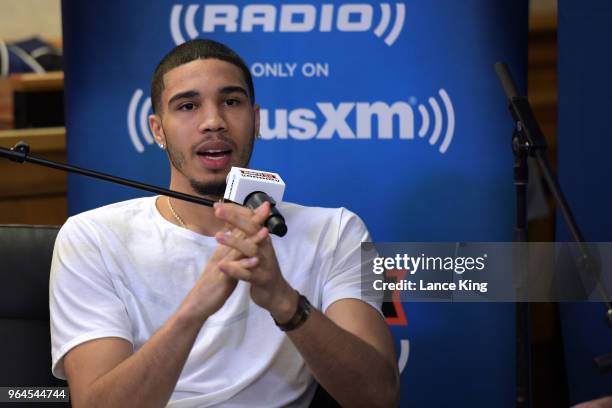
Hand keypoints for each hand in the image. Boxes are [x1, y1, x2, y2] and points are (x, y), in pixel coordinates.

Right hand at [180, 206, 269, 321]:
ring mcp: (222, 265)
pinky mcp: (222, 279)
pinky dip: (245, 265)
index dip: (250, 218)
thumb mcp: (222, 263)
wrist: (197, 304)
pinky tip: (255, 260)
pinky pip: (234, 271)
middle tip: (266, 208)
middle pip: (238, 233)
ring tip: (265, 231)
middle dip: (252, 221)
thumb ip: (230, 251)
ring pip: (237, 249)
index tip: (264, 206)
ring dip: (251, 240)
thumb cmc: (212, 284)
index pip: (238, 229)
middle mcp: (223, 253)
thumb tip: (236, 237)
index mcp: (224, 250)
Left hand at [214, 201, 298, 322]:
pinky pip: (247, 274)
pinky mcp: (261, 279)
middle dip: (236, 218)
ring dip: (235, 242)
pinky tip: (222, 265)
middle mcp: (265, 248)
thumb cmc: (263, 268)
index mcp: (263, 239)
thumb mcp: (257, 248)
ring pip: (251, 250)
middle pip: (253, 229)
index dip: (236, 211)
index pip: (251, 219)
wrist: (276, 294)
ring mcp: (264, 263)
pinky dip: (235, 269)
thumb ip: (249, 232)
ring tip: (218, 236)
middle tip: (218, 211)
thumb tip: (237, 214)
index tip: (218, 205)